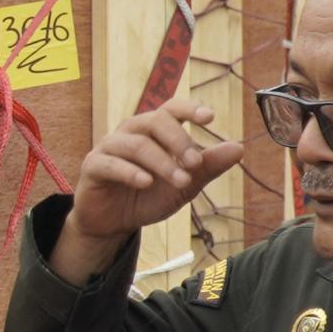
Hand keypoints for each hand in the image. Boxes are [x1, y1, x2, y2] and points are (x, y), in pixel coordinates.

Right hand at [58, 97, 246, 278]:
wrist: (114, 222)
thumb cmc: (148, 196)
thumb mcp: (183, 185)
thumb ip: (207, 167)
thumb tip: (239, 148)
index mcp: (153, 130)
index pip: (171, 109)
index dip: (189, 108)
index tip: (209, 118)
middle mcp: (131, 131)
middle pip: (154, 121)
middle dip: (178, 140)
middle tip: (195, 164)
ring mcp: (109, 147)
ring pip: (136, 144)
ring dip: (161, 161)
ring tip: (180, 181)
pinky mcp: (93, 167)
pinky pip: (110, 163)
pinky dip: (130, 172)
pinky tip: (146, 183)